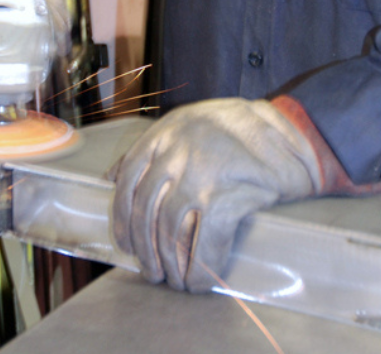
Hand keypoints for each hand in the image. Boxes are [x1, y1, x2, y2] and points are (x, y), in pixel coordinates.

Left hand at [112, 98, 321, 291]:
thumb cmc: (237, 128)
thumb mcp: (185, 122)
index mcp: (163, 134)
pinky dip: (201, 269)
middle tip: (151, 270)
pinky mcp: (228, 197)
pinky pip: (206, 244)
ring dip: (169, 263)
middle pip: (145, 210)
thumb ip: (150, 147)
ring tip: (174, 280)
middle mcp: (176, 153)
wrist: (291, 130)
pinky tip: (200, 283)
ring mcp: (200, 176)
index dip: (123, 218)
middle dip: (144, 248)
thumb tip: (112, 176)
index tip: (126, 243)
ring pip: (169, 230)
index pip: (127, 180)